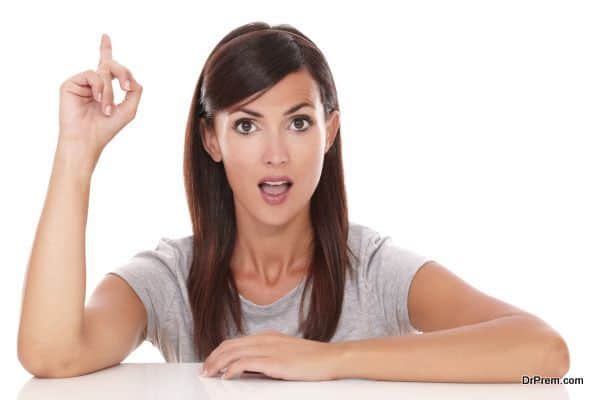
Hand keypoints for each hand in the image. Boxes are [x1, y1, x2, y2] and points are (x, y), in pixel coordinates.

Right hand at [57, 33, 142, 168]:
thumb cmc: (107, 128)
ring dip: (110, 91)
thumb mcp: (129, 109)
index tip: (105, 36)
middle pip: (111, 65)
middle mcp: (92, 83)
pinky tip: (98, 100)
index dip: (105, 50)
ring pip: (104, 72)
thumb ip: (135, 91)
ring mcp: (81, 82)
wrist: (87, 139)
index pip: (105, 65)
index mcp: (104, 88)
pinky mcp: (71, 84)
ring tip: (107, 109)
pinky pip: (92, 75)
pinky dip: (100, 88)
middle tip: (127, 88)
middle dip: (123, 74)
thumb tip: (131, 79)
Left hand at [200, 329, 342, 380]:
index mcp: (268, 336)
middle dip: (213, 358)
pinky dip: (232, 369)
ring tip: (209, 374)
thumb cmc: (313, 358)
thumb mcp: (287, 352)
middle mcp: (265, 339)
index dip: (219, 352)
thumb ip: (269, 355)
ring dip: (218, 364)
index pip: (235, 341)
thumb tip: (251, 366)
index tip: (211, 363)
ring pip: (234, 353)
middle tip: (204, 370)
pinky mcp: (274, 362)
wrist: (331, 357)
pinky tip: (226, 377)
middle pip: (230, 345)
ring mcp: (269, 349)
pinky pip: (245, 363)